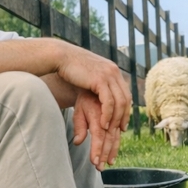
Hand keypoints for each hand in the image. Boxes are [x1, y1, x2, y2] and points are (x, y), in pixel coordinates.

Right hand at [55, 44, 131, 164]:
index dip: (126, 109)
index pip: (126, 93)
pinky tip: (103, 124)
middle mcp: (114, 72)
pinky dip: (107, 115)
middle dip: (124, 116)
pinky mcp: (100, 80)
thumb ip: (98, 82)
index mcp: (113, 70)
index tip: (123, 122)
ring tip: (110, 130)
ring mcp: (108, 75)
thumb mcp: (90, 74)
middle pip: (126, 98)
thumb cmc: (71, 68)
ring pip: (119, 101)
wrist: (61, 57)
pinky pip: (109, 102)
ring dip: (116, 118)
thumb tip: (100, 92)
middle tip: (121, 130)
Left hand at [72, 90, 122, 169]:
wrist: (98, 86)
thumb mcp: (79, 110)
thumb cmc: (85, 100)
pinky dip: (116, 146)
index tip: (94, 162)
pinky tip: (112, 156)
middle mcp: (109, 117)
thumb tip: (78, 142)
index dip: (97, 149)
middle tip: (99, 167)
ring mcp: (115, 118)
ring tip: (107, 164)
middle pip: (108, 139)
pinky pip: (119, 134)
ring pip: (115, 138)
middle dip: (104, 154)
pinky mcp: (119, 120)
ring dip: (111, 153)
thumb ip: (79, 125)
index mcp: (97, 113)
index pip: (99, 135)